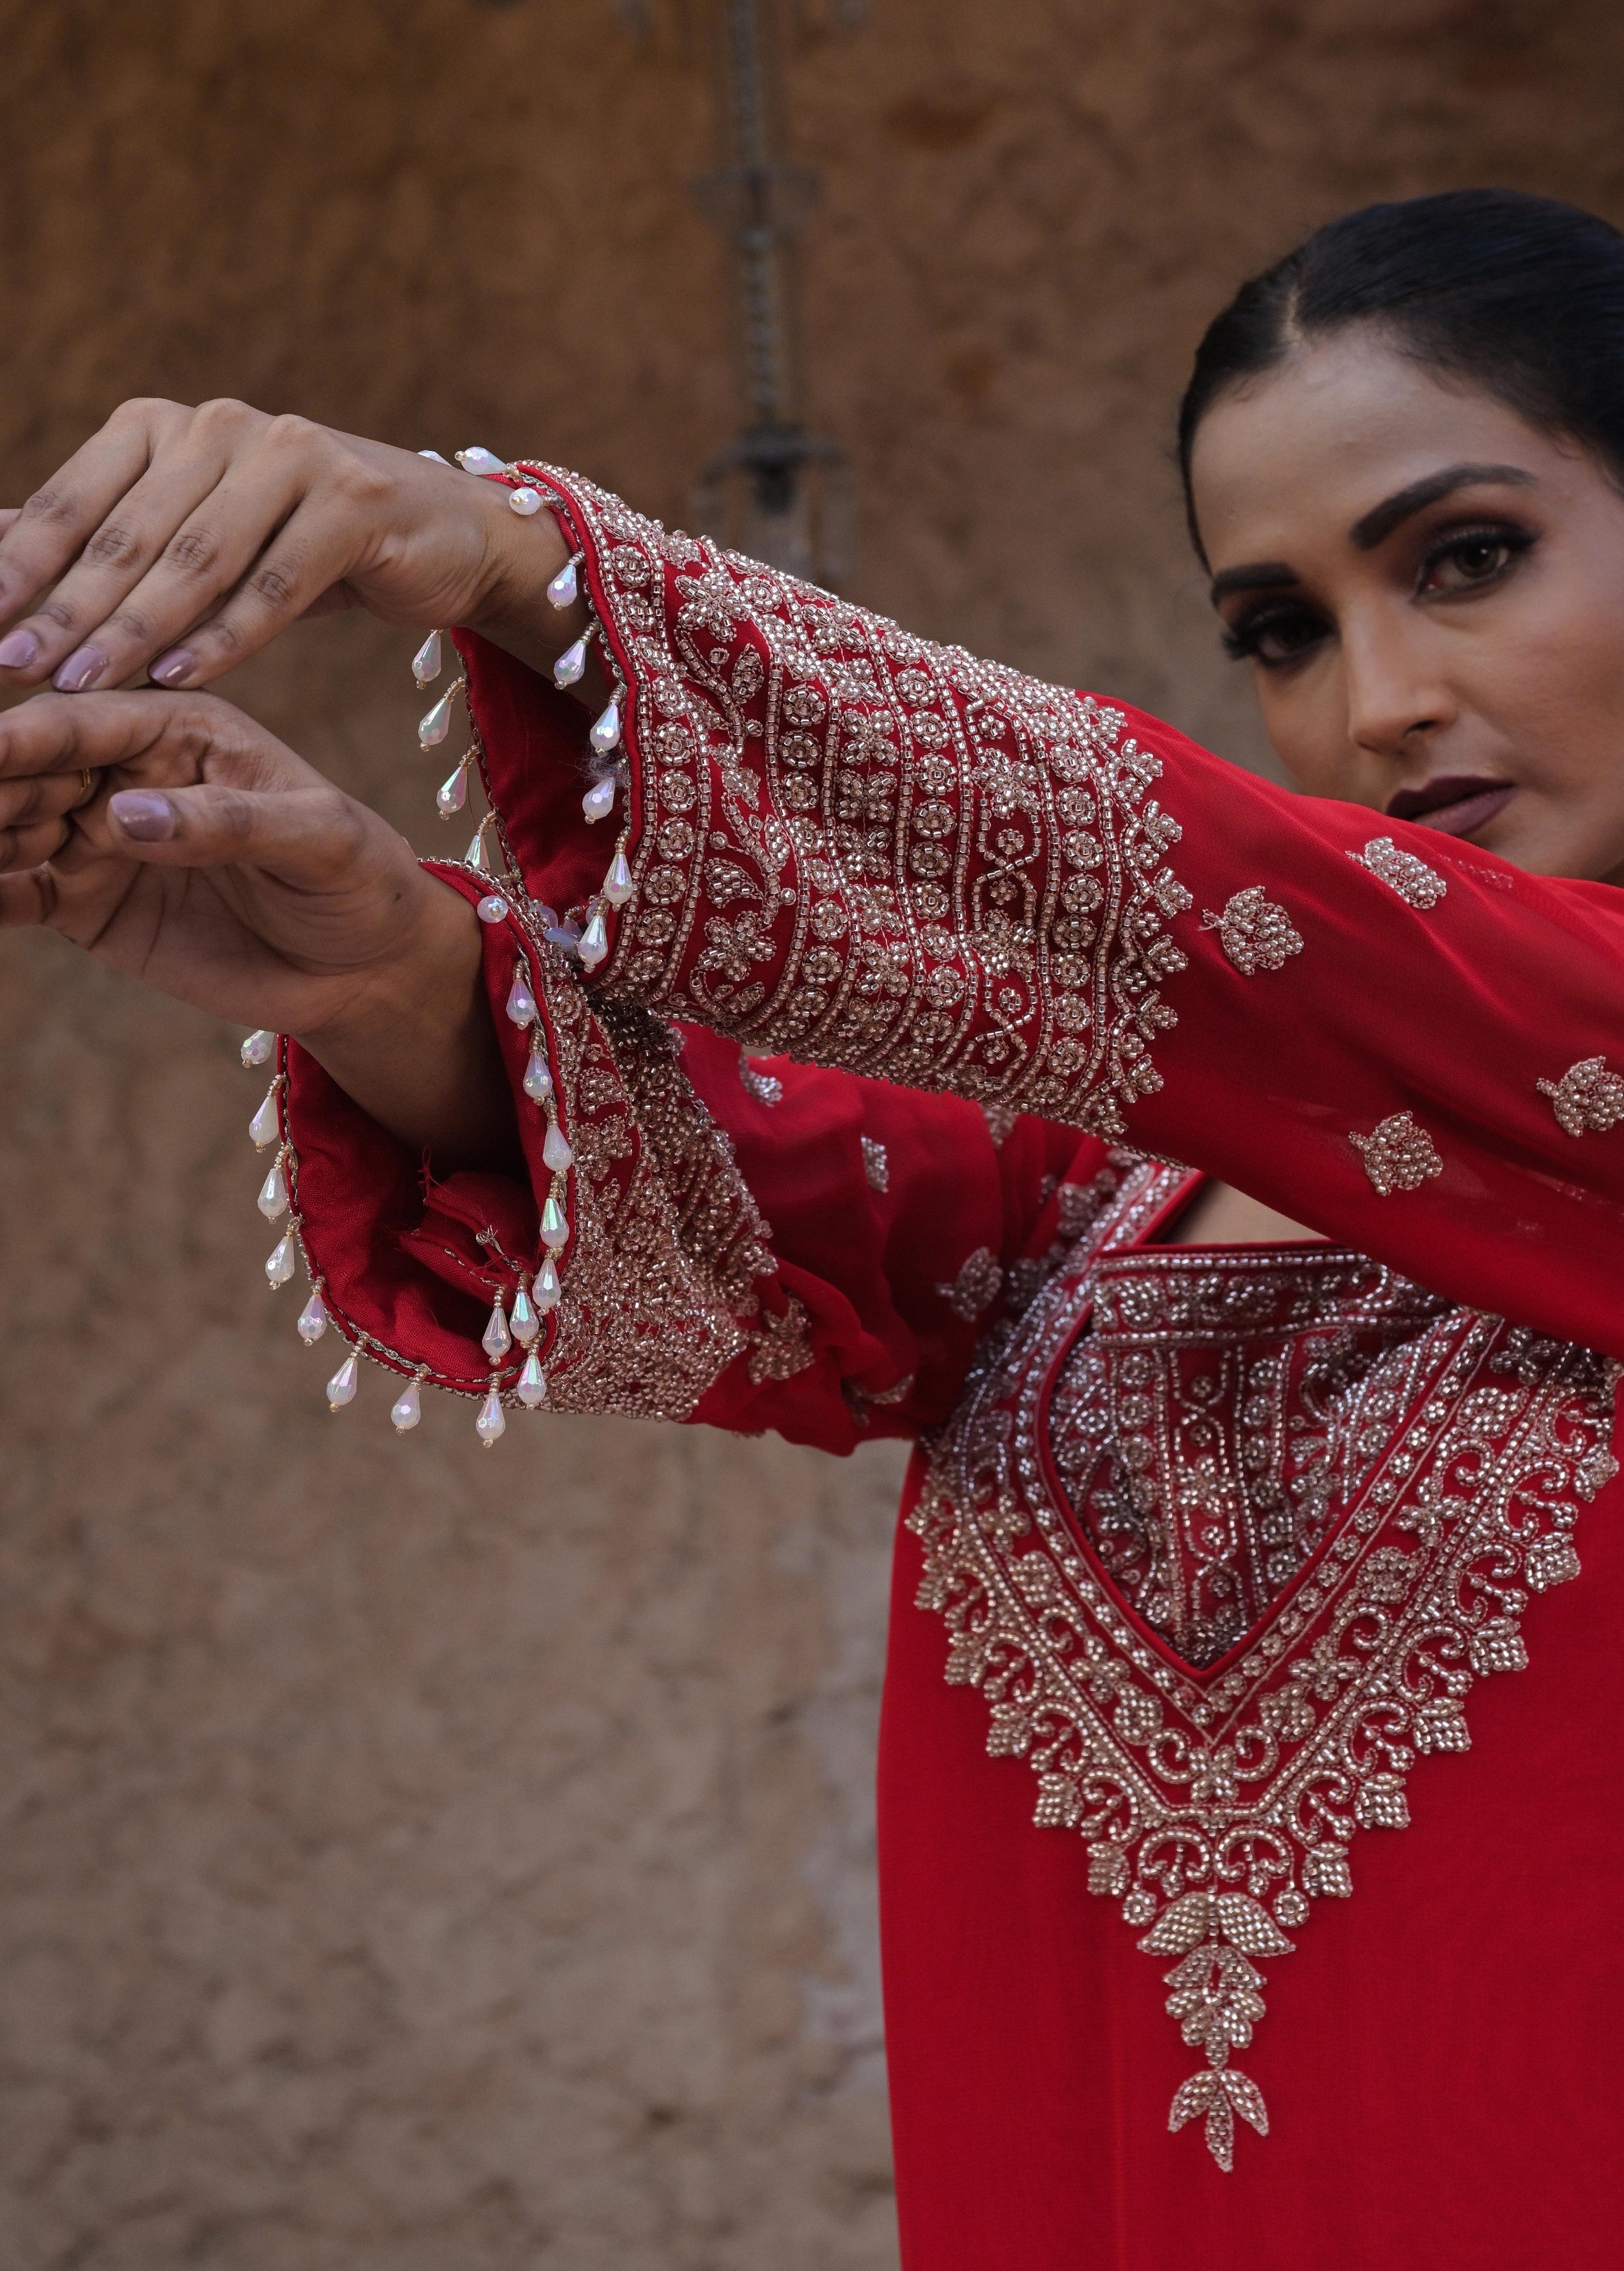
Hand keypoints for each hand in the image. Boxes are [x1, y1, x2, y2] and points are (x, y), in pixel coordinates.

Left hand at [0, 398, 581, 695]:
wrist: (437, 536)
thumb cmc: (296, 547)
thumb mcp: (193, 543)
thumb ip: (105, 549)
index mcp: (162, 427)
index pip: (75, 503)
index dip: (23, 570)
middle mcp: (220, 425)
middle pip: (128, 534)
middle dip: (65, 609)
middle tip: (14, 670)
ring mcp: (292, 455)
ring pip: (197, 559)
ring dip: (134, 629)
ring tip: (84, 685)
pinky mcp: (354, 501)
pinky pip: (277, 583)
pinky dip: (226, 636)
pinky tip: (179, 678)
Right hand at [0, 687, 519, 1168]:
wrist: (364, 966)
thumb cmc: (357, 880)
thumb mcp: (318, 843)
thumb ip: (229, 824)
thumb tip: (126, 814)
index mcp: (180, 725)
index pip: (81, 721)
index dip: (19, 736)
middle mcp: (123, 769)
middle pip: (23, 768)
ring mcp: (95, 833)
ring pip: (3, 825)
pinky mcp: (83, 898)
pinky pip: (11, 890)